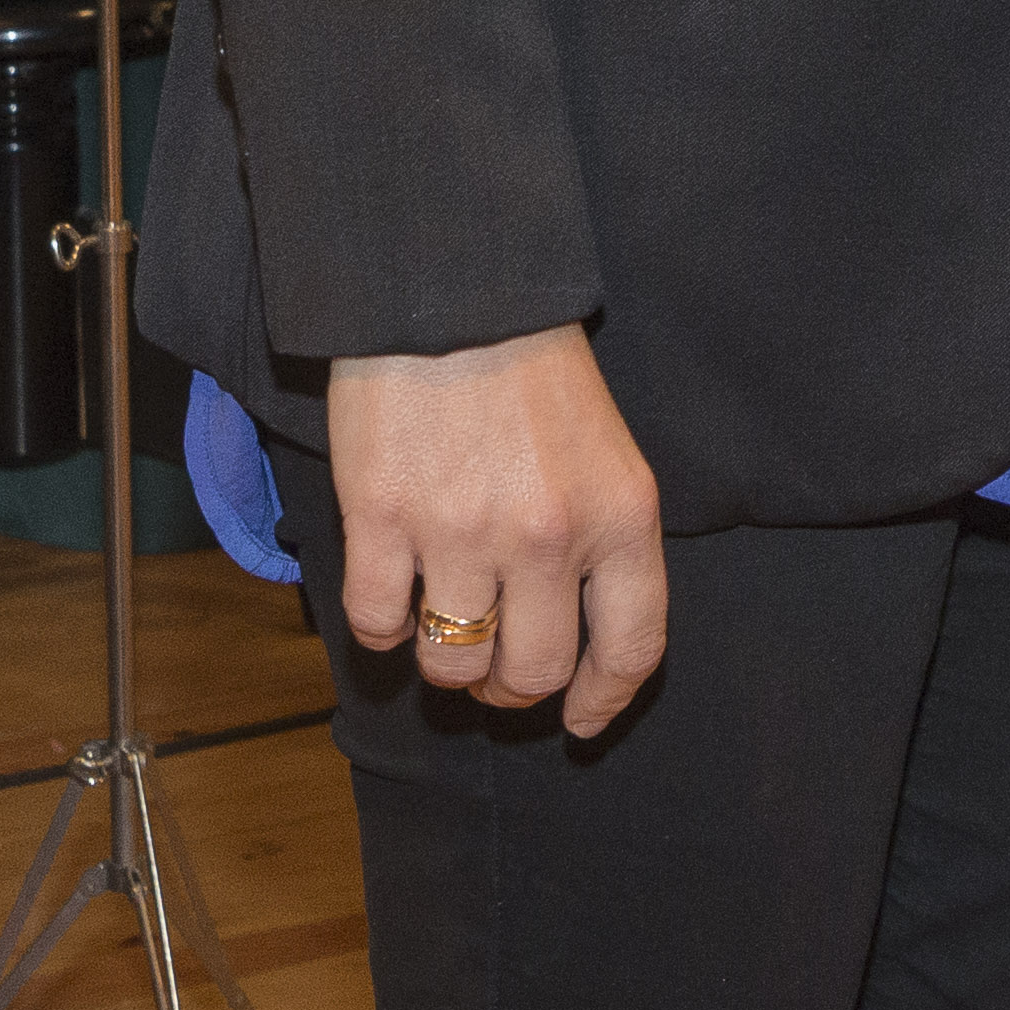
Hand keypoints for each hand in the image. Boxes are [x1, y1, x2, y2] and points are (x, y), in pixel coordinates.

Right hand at [327, 322, 667, 737]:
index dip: (604, 700)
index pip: (632, 646)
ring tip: (442, 614)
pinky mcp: (383, 518)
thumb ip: (603, 541)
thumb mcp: (604, 450)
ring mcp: (462, 530)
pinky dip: (382, 625)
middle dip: (510, 687)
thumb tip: (580, 645)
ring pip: (452, 665)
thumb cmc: (532, 368)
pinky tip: (391, 585)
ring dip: (444, 658)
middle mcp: (549, 534)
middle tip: (492, 664)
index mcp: (621, 513)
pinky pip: (377, 627)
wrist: (451, 289)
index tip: (581, 721)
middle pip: (531, 674)